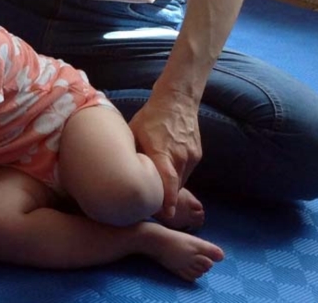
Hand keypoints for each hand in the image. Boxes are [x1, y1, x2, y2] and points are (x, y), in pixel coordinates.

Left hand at [129, 90, 202, 218]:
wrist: (178, 101)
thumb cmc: (151, 117)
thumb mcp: (134, 132)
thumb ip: (132, 153)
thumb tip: (120, 172)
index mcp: (162, 151)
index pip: (167, 180)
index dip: (167, 200)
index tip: (166, 215)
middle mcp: (180, 156)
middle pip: (173, 186)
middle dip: (163, 197)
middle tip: (148, 203)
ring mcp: (191, 156)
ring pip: (181, 180)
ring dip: (170, 186)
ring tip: (156, 186)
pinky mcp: (197, 154)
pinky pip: (186, 171)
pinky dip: (177, 175)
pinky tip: (166, 170)